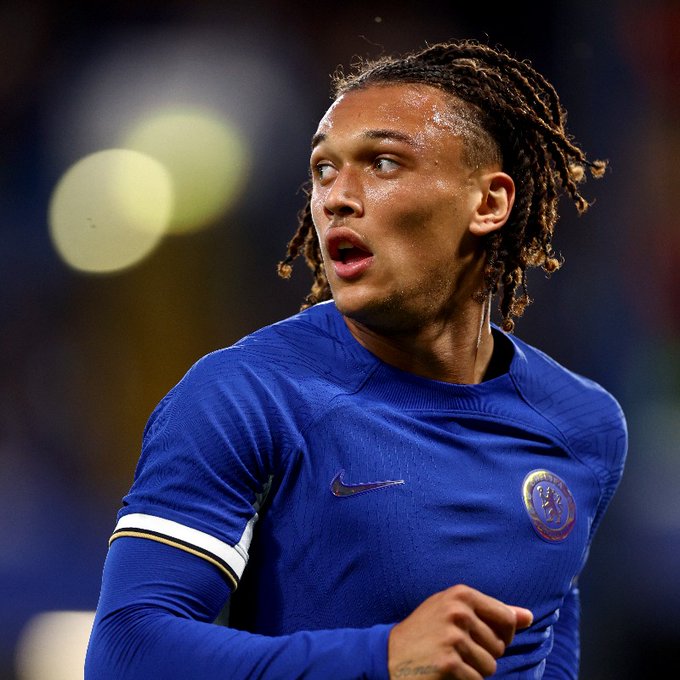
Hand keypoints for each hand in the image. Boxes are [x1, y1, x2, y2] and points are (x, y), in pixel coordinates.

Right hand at [388, 584, 532, 679]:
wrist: (389, 654)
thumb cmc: (426, 630)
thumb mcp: (453, 610)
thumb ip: (492, 611)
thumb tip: (528, 617)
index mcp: (461, 594)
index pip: (507, 619)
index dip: (502, 635)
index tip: (483, 637)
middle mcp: (458, 612)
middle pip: (499, 645)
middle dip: (484, 654)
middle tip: (457, 649)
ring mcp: (453, 638)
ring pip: (491, 666)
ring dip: (475, 669)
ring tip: (451, 659)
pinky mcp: (449, 663)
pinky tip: (445, 671)